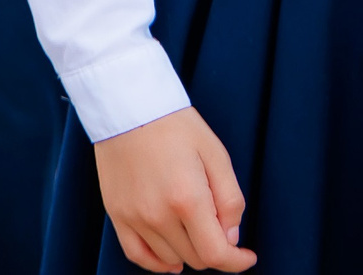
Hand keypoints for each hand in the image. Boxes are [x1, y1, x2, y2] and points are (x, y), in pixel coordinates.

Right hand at [92, 108, 257, 271]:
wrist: (127, 104)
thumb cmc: (174, 125)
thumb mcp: (217, 155)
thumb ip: (231, 201)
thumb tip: (230, 238)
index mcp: (188, 198)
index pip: (216, 254)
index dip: (237, 262)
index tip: (247, 256)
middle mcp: (158, 213)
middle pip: (196, 258)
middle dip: (214, 249)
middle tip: (217, 224)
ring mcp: (133, 215)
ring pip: (170, 259)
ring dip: (188, 251)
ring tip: (192, 227)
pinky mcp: (116, 212)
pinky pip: (137, 254)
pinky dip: (157, 263)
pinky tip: (170, 259)